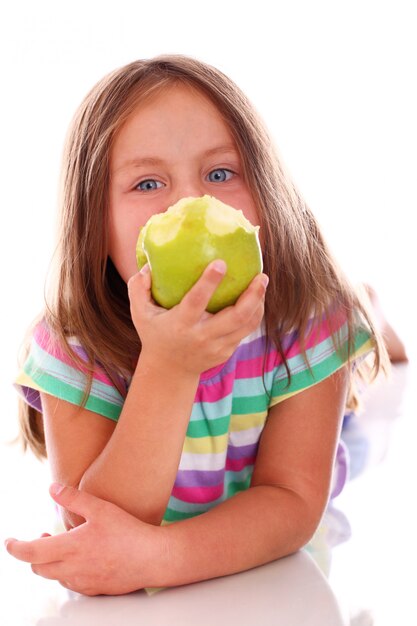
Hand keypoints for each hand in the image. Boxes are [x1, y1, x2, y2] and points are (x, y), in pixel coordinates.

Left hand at [5, 484, 167, 595]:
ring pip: (55, 577)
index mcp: (70, 548)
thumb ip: (74, 498)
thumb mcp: (101, 508)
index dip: (16, 548)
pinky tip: (79, 560)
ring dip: (50, 563)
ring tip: (61, 546)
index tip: (10, 542)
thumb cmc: (128, 532)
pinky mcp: (96, 589)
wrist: (153, 558)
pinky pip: (72, 584)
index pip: (31, 552)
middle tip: (41, 537)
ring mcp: (84, 582)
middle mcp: (73, 569)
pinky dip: (66, 572)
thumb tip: (52, 489)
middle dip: (33, 553)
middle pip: (39, 568)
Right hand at [128, 260, 267, 374]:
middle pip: (235, 316)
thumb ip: (138, 288)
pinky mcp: (226, 352)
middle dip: (251, 295)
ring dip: (258, 303)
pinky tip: (257, 298)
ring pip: (246, 324)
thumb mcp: (140, 313)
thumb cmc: (154, 334)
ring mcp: (217, 346)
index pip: (196, 302)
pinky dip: (254, 314)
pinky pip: (245, 330)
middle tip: (260, 275)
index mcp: (181, 324)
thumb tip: (149, 265)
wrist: (169, 371)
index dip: (209, 282)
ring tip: (262, 282)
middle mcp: (202, 336)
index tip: (221, 263)